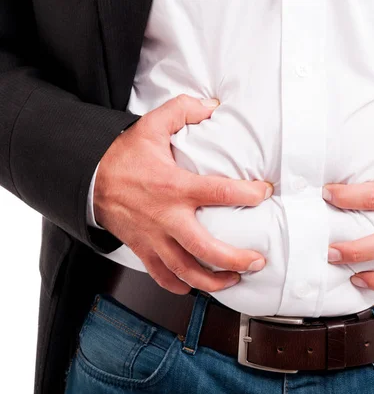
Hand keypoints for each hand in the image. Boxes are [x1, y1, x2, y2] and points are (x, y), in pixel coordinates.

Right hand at [94, 95, 272, 294]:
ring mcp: (154, 238)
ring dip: (213, 281)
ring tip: (234, 279)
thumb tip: (213, 106)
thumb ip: (183, 111)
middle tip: (258, 261)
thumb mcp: (151, 125)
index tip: (264, 192)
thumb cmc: (124, 156)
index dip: (248, 194)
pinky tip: (195, 286)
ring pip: (186, 271)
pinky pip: (162, 276)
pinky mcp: (143, 249)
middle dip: (236, 259)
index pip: (220, 192)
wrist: (88, 179)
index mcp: (174, 186)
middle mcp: (166, 217)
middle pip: (206, 248)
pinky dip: (180, 286)